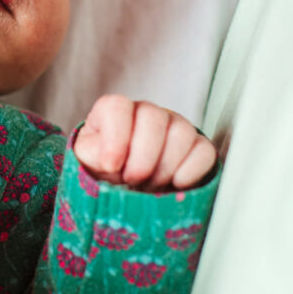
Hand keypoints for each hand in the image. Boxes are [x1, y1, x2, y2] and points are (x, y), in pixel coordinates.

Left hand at [73, 94, 215, 191]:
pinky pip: (204, 151)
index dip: (115, 137)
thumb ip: (93, 155)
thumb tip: (109, 159)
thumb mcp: (88, 162)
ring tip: (150, 184)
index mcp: (114, 110)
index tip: (111, 165)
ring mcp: (175, 125)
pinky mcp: (197, 145)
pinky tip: (175, 183)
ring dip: (164, 167)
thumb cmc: (104, 169)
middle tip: (132, 179)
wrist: (126, 187)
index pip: (117, 106)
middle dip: (142, 158)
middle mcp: (146, 111)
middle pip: (153, 118)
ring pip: (181, 133)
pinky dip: (190, 172)